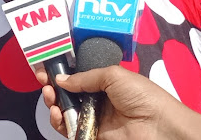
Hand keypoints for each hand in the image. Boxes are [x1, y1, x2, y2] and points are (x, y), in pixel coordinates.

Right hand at [43, 66, 176, 139]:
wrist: (156, 125)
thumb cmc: (142, 95)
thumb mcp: (114, 75)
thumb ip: (86, 77)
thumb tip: (61, 79)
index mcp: (107, 82)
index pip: (79, 76)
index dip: (63, 73)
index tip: (47, 68)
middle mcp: (99, 100)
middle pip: (69, 94)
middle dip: (54, 87)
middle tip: (43, 80)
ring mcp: (95, 119)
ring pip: (66, 112)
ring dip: (54, 103)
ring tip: (50, 96)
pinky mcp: (92, 136)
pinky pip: (70, 130)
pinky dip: (59, 122)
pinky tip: (56, 112)